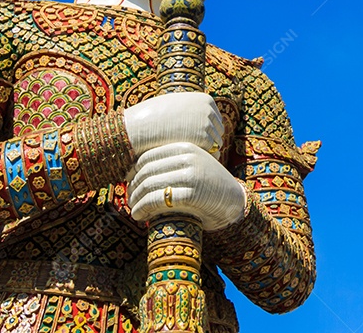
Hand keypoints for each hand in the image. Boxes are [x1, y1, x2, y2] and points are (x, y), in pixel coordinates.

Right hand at [122, 92, 222, 157]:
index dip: (205, 131)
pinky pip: (211, 153)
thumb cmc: (155, 116)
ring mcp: (207, 124)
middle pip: (218, 131)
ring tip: (191, 155)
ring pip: (216, 143)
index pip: (215, 120)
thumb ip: (191, 111)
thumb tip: (203, 123)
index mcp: (205, 100)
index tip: (194, 140)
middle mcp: (209, 110)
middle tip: (194, 150)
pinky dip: (204, 158)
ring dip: (206, 150)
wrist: (142, 126)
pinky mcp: (204, 139)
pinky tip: (191, 160)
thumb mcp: (177, 106)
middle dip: (208, 141)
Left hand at [127, 141, 246, 229]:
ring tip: (133, 210)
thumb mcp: (192, 165)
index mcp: (186, 146)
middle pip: (146, 172)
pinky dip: (143, 210)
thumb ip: (171, 163)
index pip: (147, 157)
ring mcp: (191, 175)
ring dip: (135, 201)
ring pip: (149, 186)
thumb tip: (131, 171)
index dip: (133, 173)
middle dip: (133, 188)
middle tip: (129, 200)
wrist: (233, 201)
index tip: (129, 185)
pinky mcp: (192, 194)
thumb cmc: (207, 185)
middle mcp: (188, 157)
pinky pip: (157, 200)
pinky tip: (140, 216)